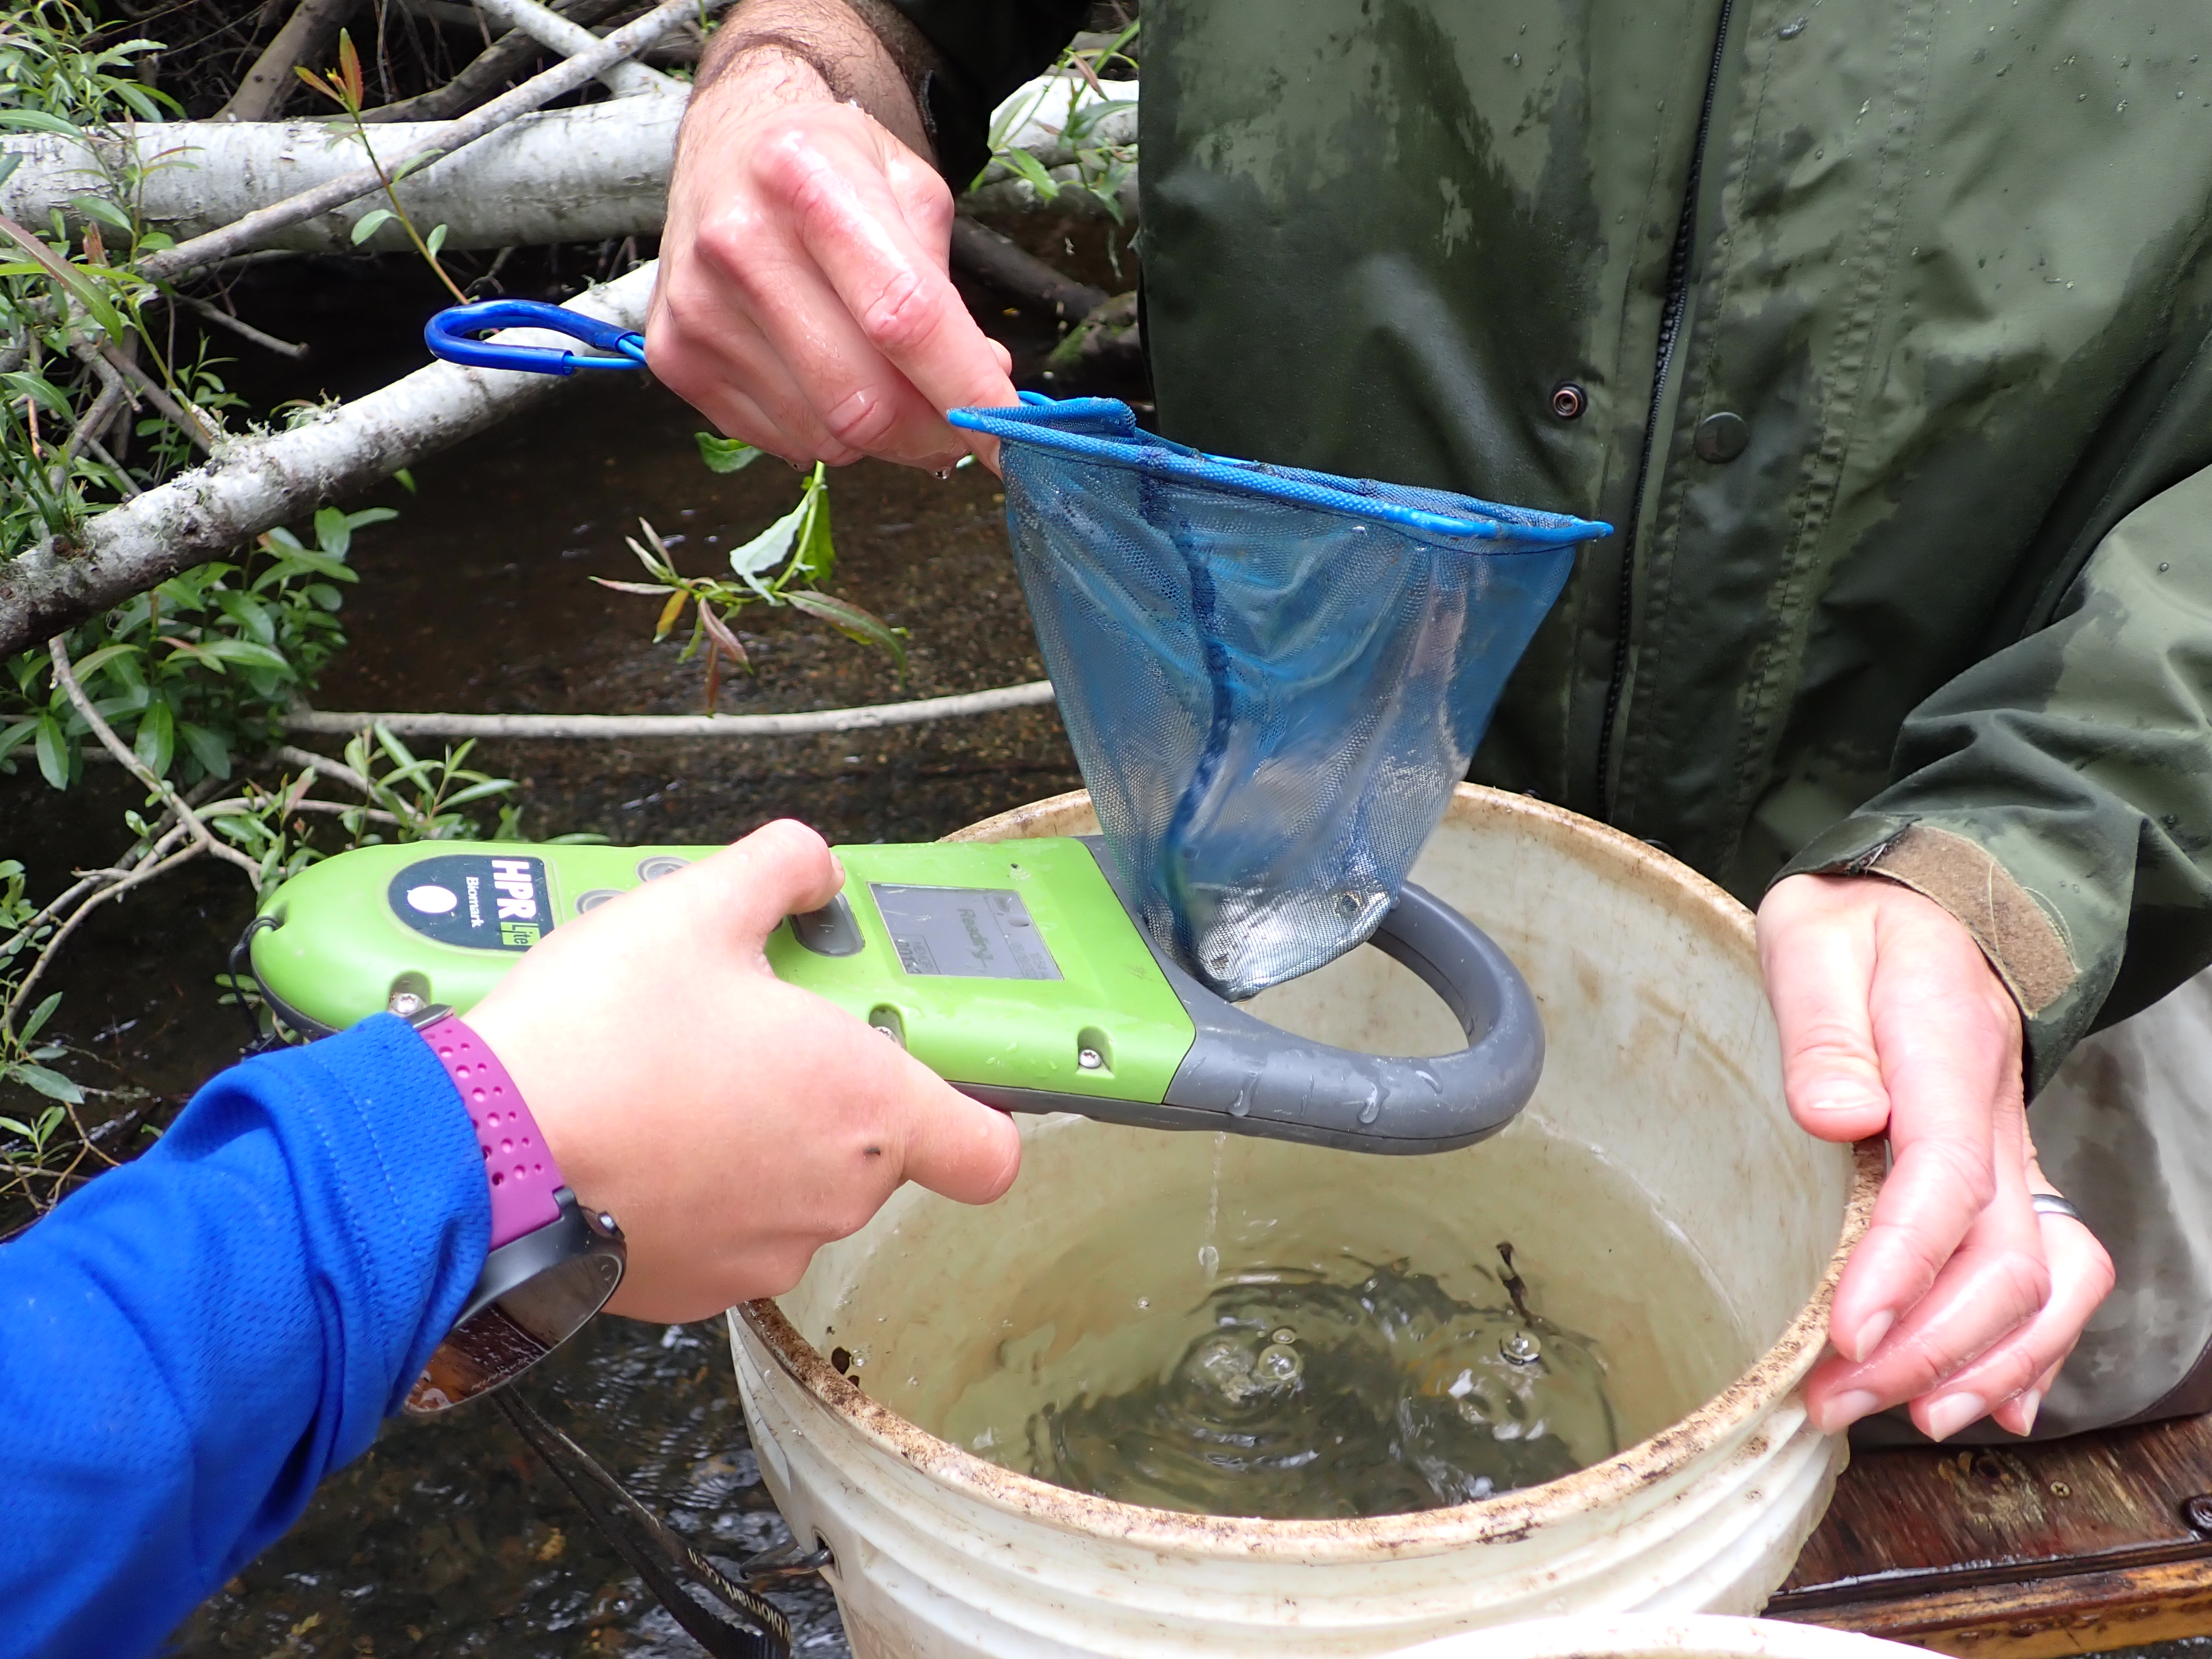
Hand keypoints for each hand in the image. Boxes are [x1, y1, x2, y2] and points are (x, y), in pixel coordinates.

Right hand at [466, 819, 1021, 1322]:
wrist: (481, 1156)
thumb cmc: (601, 1037)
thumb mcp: (695, 908)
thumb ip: (779, 870)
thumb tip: (814, 868)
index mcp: (868, 1107)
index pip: (987, 1150)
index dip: (973, 1108)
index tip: (920, 1064)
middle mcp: (835, 1197)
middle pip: (877, 1151)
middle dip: (827, 1092)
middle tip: (754, 1034)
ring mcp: (765, 1253)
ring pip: (797, 1190)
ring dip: (760, 1140)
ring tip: (679, 1079)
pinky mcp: (695, 1290)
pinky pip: (725, 1231)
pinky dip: (699, 1191)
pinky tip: (640, 1136)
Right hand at [648, 45, 1017, 471]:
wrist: (727, 146)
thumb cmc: (829, 168)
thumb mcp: (909, 190)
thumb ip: (947, 291)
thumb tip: (984, 387)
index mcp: (807, 180)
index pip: (905, 316)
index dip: (967, 389)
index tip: (1012, 436)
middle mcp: (738, 243)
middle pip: (861, 399)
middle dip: (930, 434)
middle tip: (959, 426)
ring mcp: (698, 307)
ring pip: (825, 436)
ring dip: (878, 435)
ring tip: (884, 381)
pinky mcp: (675, 356)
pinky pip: (780, 440)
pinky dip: (823, 430)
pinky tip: (823, 375)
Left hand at [1758, 874, 2113, 1439]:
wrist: (1926, 902)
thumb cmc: (1852, 925)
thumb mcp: (1814, 939)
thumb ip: (1821, 1023)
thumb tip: (1837, 1114)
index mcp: (1947, 1050)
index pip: (1945, 1176)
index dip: (1904, 1265)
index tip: (1848, 1331)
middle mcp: (1997, 1114)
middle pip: (2000, 1255)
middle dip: (1925, 1346)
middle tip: (1833, 1399)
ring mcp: (2014, 1153)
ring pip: (2044, 1281)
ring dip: (1979, 1364)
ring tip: (1902, 1416)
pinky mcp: (2009, 1178)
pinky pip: (2054, 1274)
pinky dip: (2030, 1350)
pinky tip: (1983, 1403)